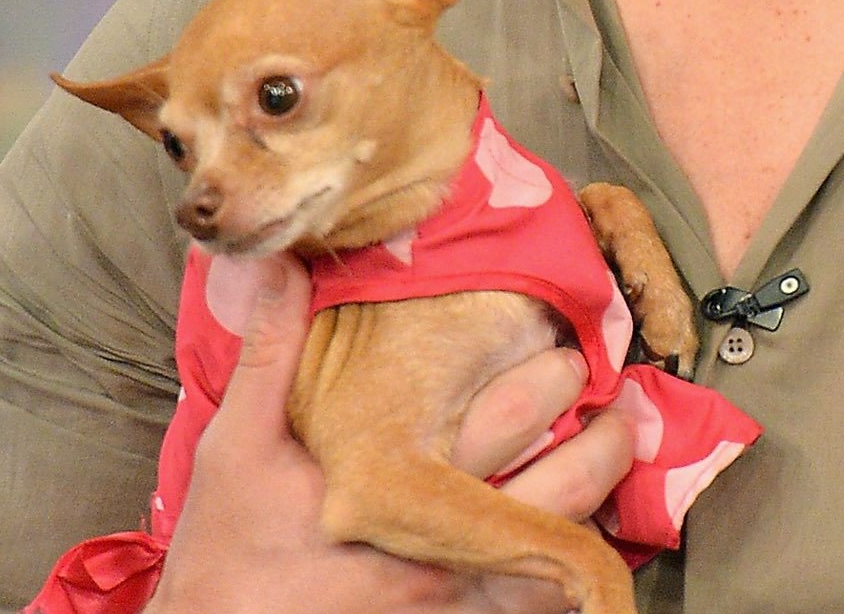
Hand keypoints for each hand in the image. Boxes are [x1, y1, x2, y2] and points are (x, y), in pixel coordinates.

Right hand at [151, 254, 634, 613]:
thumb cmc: (224, 548)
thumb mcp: (234, 445)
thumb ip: (270, 352)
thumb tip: (287, 264)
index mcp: (397, 486)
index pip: (510, 420)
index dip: (556, 377)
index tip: (576, 350)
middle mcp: (439, 549)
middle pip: (559, 485)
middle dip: (601, 436)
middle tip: (620, 401)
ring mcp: (449, 601)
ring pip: (561, 551)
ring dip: (597, 501)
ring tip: (617, 455)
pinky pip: (532, 606)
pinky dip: (565, 570)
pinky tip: (582, 541)